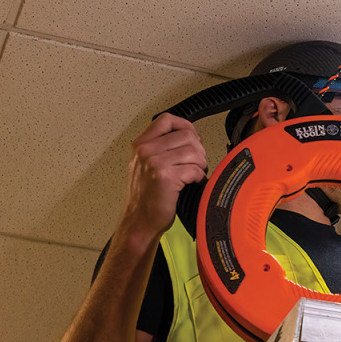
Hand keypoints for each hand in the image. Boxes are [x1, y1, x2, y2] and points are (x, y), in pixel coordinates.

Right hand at [123, 113, 207, 239]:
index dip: (187, 127)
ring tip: (195, 174)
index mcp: (141, 144)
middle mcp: (146, 150)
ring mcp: (155, 162)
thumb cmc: (146, 198)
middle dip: (199, 150)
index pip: (168, 120)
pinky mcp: (166, 176)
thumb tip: (190, 139)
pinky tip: (193, 183)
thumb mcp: (146, 166)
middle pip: (187, 135)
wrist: (140, 221)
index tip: (193, 141)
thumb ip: (161, 149)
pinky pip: (194, 169)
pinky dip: (199, 177)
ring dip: (200, 164)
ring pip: (194, 151)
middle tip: (197, 164)